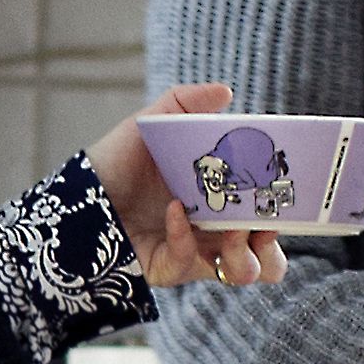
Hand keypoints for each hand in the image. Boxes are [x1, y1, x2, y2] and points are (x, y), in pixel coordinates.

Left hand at [91, 84, 291, 293]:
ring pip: (244, 272)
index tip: (285, 196)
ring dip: (246, 253)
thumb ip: (186, 103)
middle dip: (274, 245)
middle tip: (264, 224)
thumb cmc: (118, 160)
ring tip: (233, 228)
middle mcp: (215, 233)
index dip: (285, 214)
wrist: (78, 194)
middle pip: (269, 259)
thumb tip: (225, 92)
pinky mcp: (170, 269)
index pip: (268, 217)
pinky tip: (175, 210)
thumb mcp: (152, 124)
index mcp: (222, 202)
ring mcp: (195, 254)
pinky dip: (187, 235)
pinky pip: (192, 262)